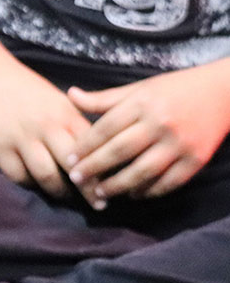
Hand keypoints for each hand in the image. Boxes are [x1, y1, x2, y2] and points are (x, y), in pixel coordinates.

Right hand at [0, 66, 91, 200]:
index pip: (92, 148)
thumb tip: (104, 155)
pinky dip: (30, 185)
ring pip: (46, 175)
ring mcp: (21, 138)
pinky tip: (38, 185)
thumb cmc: (33, 94)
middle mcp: (46, 127)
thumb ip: (80, 126)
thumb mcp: (63, 103)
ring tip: (66, 197)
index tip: (113, 187)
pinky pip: (19, 176)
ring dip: (59, 192)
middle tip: (97, 204)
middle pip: (72, 166)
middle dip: (87, 189)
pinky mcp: (0, 148)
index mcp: (66, 115)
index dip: (104, 170)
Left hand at [66, 65, 229, 201]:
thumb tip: (70, 95)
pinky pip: (168, 182)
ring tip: (99, 193)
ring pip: (142, 171)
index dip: (84, 146)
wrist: (224, 92)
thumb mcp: (139, 88)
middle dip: (94, 168)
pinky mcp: (197, 159)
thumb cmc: (174, 89)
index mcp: (143, 103)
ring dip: (117, 185)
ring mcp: (180, 143)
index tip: (69, 160)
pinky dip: (149, 191)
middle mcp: (161, 123)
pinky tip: (132, 194)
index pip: (105, 128)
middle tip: (76, 180)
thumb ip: (104, 98)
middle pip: (120, 151)